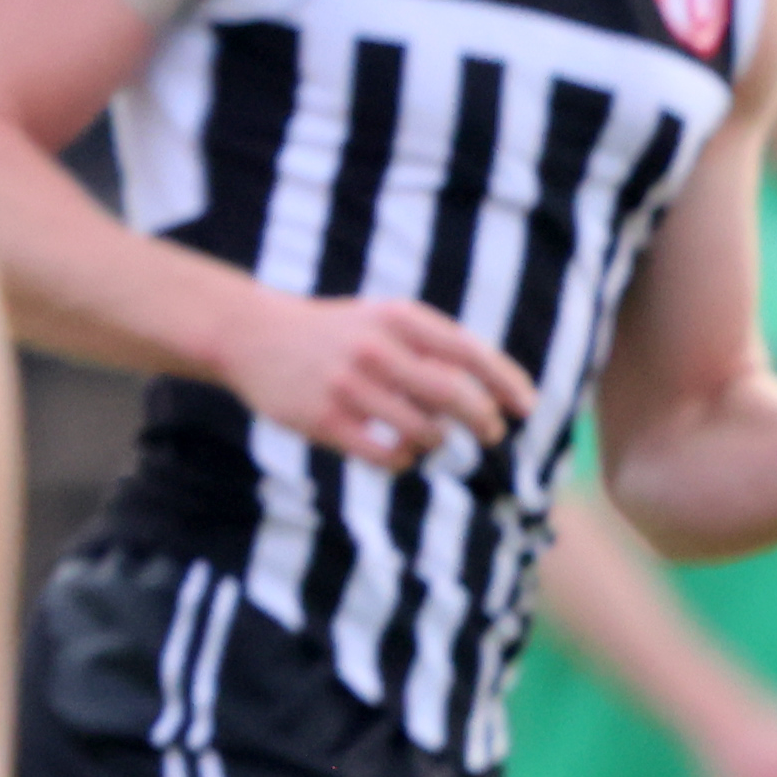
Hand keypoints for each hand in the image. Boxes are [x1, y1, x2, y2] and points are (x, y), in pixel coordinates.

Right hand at [226, 292, 529, 472]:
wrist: (250, 335)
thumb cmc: (335, 333)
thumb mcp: (383, 320)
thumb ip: (434, 346)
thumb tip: (497, 391)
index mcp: (398, 318)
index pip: (470, 354)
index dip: (506, 384)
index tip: (526, 407)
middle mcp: (376, 348)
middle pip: (455, 396)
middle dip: (484, 421)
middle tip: (491, 433)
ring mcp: (349, 385)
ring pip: (425, 431)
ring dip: (438, 441)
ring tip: (429, 437)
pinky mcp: (324, 420)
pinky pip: (388, 455)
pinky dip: (405, 459)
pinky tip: (401, 450)